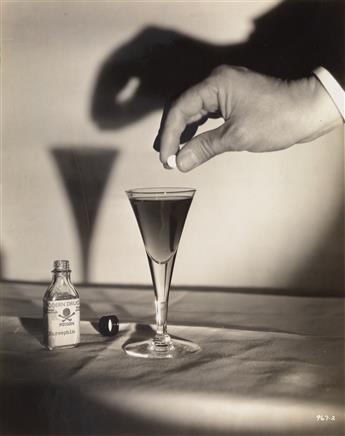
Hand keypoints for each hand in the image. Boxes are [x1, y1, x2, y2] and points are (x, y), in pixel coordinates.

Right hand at [156, 66, 341, 171]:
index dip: (169, 135)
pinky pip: (206, 112)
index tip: (166, 158)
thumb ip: (204, 148)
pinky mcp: (232, 98)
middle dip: (172, 133)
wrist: (308, 110)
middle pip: (182, 107)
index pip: (180, 109)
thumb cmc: (277, 118)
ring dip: (182, 131)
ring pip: (193, 110)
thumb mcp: (236, 136)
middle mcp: (216, 82)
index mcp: (214, 84)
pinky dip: (196, 128)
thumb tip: (180, 162)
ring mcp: (224, 89)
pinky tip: (191, 142)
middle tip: (166, 158)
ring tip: (174, 154)